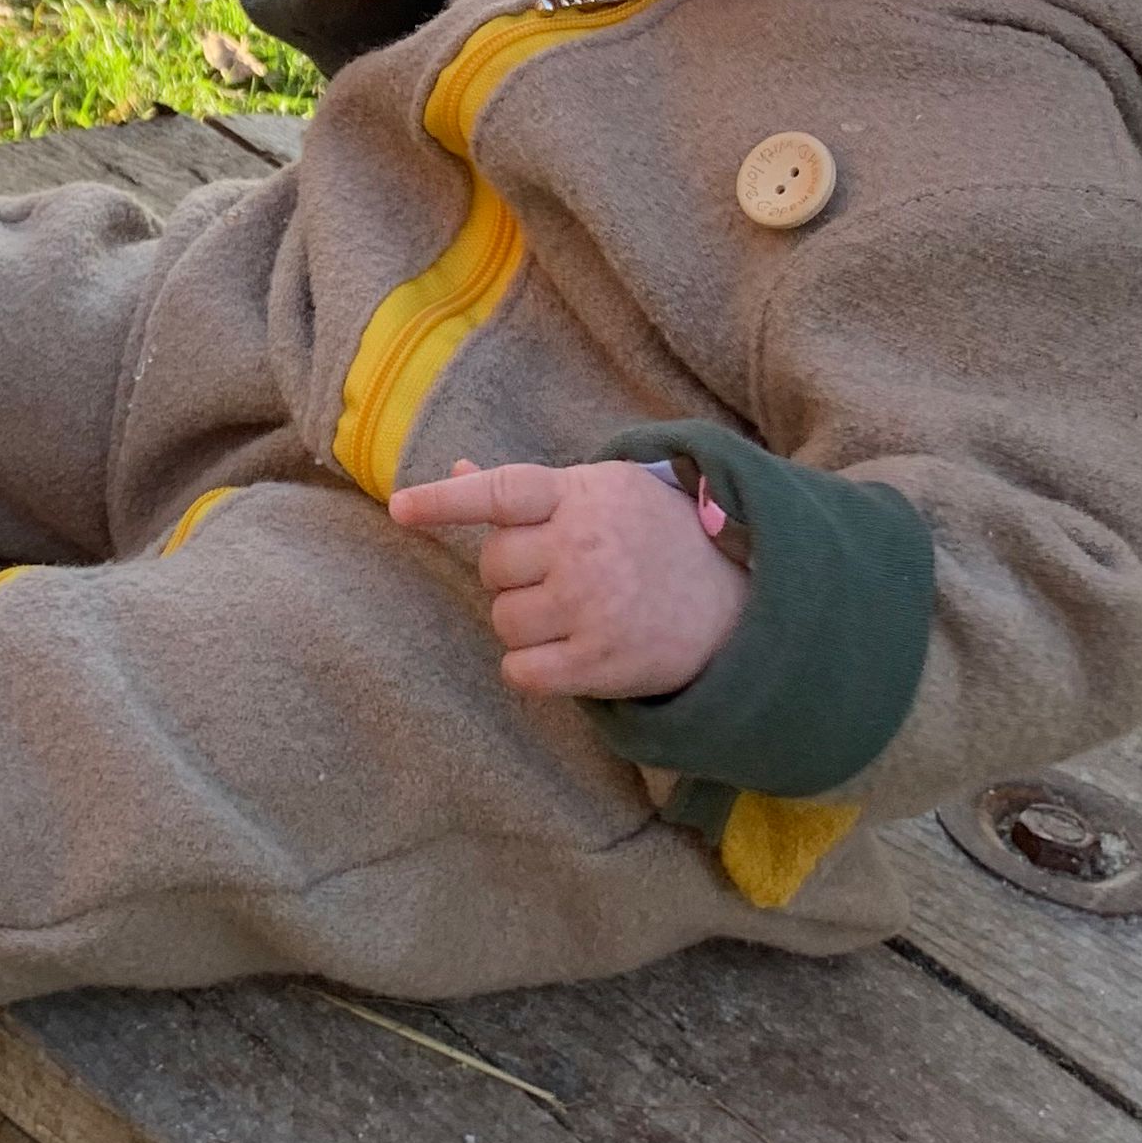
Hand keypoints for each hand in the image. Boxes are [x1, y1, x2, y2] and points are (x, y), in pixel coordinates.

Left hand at [389, 457, 743, 701]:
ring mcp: (592, 606)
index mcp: (582, 495)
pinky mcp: (601, 662)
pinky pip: (522, 671)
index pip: (500, 493)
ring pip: (503, 619)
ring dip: (523, 622)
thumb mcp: (602, 493)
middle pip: (493, 566)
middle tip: (557, 575)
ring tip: (571, 612)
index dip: (446, 501)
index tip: (400, 509)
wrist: (742, 601)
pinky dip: (530, 668)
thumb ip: (529, 491)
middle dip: (512, 575)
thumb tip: (455, 471)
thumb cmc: (656, 538)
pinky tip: (564, 654)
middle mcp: (583, 547)